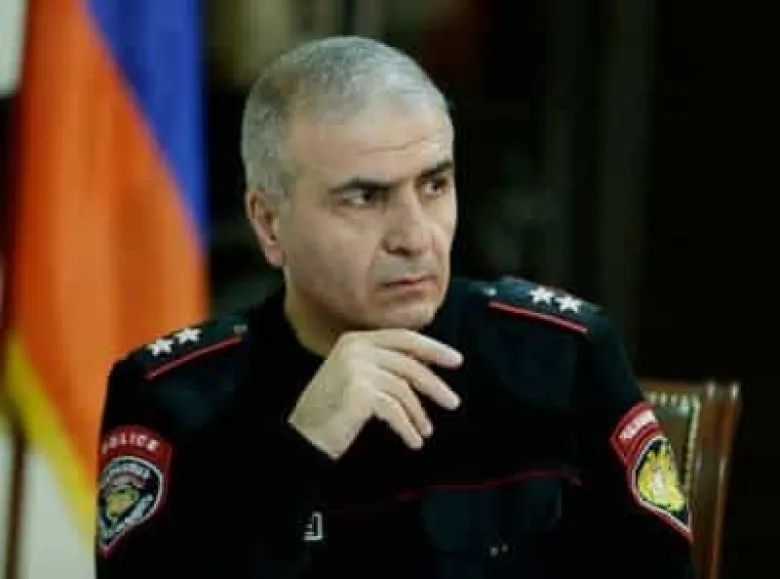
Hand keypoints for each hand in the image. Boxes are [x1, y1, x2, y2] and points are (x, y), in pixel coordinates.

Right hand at [287, 329, 462, 458]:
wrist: (302, 437)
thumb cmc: (331, 412)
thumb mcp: (356, 378)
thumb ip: (384, 367)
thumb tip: (427, 369)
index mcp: (355, 340)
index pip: (403, 337)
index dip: (432, 348)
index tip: (455, 360)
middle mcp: (355, 348)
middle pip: (409, 362)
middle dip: (434, 384)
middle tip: (453, 402)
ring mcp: (357, 368)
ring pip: (404, 389)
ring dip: (418, 414)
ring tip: (424, 431)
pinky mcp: (360, 391)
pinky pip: (395, 409)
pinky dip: (407, 427)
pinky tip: (412, 440)